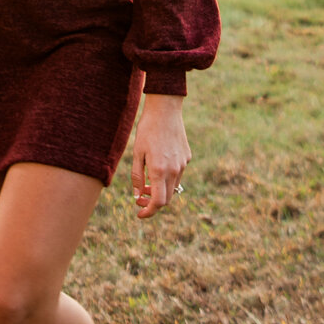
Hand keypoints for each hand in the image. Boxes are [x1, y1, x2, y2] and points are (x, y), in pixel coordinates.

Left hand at [131, 90, 188, 218]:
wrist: (165, 109)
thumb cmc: (147, 130)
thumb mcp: (137, 153)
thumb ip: (137, 176)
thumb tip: (137, 196)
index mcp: (160, 171)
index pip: (158, 202)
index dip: (149, 211)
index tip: (140, 214)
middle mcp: (174, 170)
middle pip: (167, 198)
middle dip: (153, 203)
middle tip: (139, 199)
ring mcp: (183, 164)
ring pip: (173, 187)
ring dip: (160, 190)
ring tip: (146, 183)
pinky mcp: (187, 157)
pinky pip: (177, 174)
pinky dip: (167, 178)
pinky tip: (157, 166)